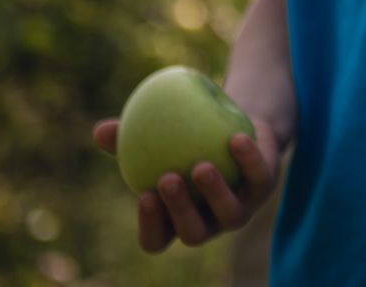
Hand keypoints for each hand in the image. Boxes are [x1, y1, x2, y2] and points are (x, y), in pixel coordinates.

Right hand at [92, 115, 281, 253]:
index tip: (142, 195)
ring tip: (201, 166)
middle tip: (168, 179)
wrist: (236, 126)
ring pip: (229, 214)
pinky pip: (259, 176)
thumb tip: (100, 130)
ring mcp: (239, 209)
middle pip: (192, 233)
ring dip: (215, 192)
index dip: (150, 226)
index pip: (157, 239)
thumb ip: (128, 138)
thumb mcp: (159, 137)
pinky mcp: (265, 187)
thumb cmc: (186, 140)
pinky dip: (248, 159)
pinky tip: (236, 138)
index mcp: (176, 220)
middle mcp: (208, 223)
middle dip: (179, 211)